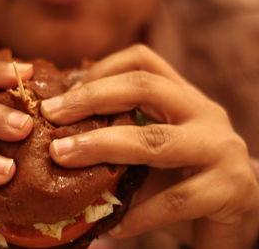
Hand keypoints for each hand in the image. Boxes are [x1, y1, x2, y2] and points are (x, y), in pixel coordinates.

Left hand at [41, 45, 258, 247]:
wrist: (235, 213)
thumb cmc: (182, 177)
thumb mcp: (149, 148)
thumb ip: (118, 136)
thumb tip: (60, 134)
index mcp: (182, 96)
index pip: (142, 61)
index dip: (101, 69)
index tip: (65, 93)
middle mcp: (203, 112)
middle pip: (145, 88)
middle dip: (90, 99)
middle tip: (50, 114)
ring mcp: (219, 147)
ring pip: (154, 140)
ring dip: (101, 147)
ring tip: (62, 157)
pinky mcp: (229, 188)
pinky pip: (175, 200)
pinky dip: (139, 213)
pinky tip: (113, 225)